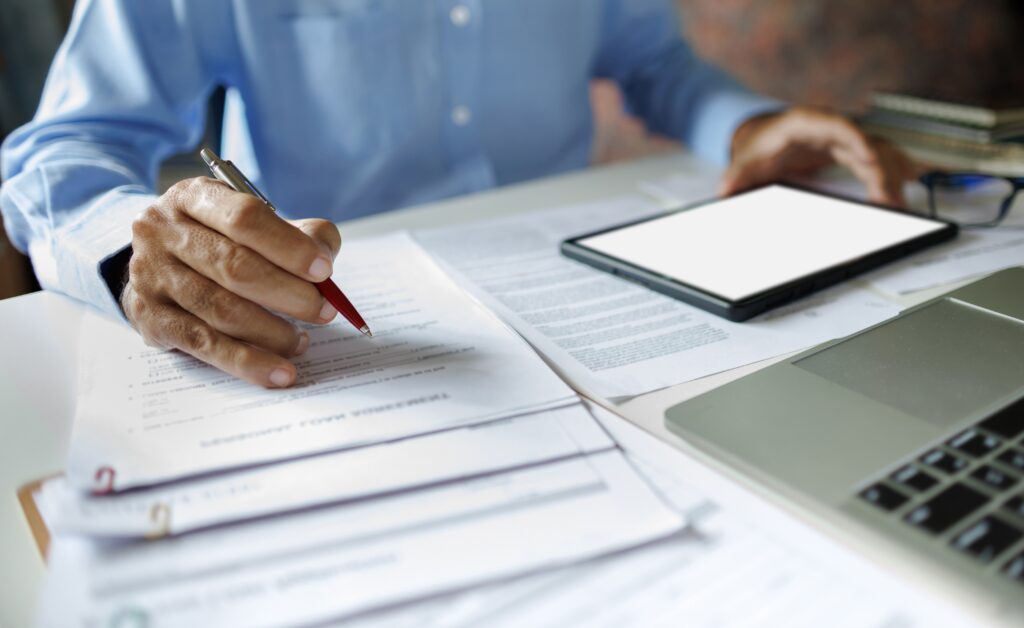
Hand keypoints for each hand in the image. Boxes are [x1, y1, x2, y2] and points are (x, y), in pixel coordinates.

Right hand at [122, 177, 341, 387]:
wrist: (159, 263)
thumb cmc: (221, 240)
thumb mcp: (255, 223)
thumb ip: (299, 233)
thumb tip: (325, 257)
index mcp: (194, 197)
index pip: (244, 218)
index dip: (289, 246)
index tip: (324, 270)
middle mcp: (162, 231)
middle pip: (233, 265)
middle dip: (288, 293)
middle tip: (324, 312)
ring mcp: (151, 275)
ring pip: (220, 309)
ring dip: (272, 332)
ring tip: (303, 342)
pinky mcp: (150, 318)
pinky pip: (205, 344)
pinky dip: (248, 362)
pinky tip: (279, 372)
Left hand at [722, 107, 917, 206]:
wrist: (762, 137)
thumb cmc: (758, 146)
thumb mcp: (744, 160)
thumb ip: (735, 176)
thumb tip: (724, 191)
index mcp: (804, 123)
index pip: (836, 125)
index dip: (856, 138)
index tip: (870, 156)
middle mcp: (829, 127)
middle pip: (864, 143)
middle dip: (880, 170)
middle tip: (889, 200)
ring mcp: (842, 138)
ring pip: (876, 152)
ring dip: (891, 176)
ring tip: (899, 205)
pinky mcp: (849, 151)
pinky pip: (877, 159)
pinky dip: (892, 172)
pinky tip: (907, 185)